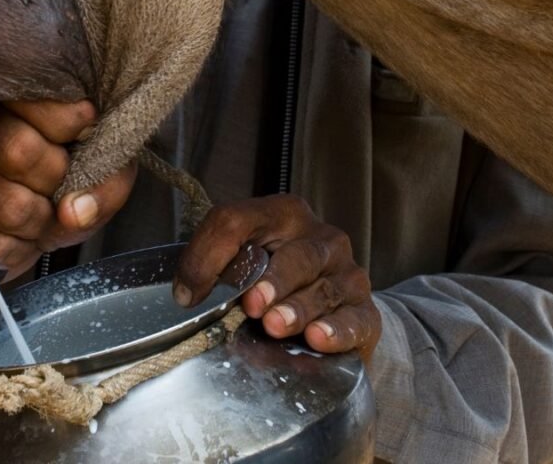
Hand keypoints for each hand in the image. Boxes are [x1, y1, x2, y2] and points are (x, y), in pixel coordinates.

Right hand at [0, 100, 135, 284]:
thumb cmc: (54, 190)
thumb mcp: (94, 176)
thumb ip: (104, 185)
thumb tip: (75, 210)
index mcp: (8, 106)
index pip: (34, 102)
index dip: (67, 121)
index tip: (85, 126)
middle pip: (19, 151)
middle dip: (53, 182)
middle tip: (56, 190)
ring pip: (9, 208)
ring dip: (38, 226)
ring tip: (38, 220)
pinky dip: (16, 253)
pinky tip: (16, 240)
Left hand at [173, 195, 380, 361]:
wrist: (331, 309)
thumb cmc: (273, 279)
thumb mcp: (236, 261)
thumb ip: (210, 265)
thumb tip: (187, 294)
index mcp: (282, 215)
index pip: (240, 220)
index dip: (213, 253)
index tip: (192, 292)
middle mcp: (321, 238)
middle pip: (297, 254)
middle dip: (273, 281)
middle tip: (251, 304)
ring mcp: (348, 274)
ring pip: (324, 288)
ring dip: (298, 308)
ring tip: (275, 325)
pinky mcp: (365, 311)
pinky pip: (355, 319)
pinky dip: (336, 329)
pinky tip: (317, 337)